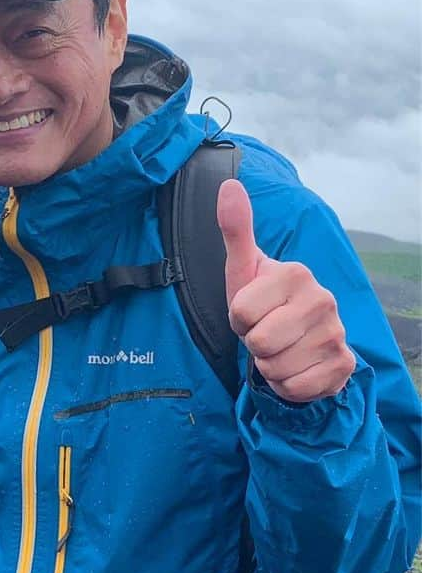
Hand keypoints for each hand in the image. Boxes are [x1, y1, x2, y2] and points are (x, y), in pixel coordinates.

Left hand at [217, 180, 354, 402]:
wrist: (291, 338)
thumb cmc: (260, 299)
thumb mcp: (242, 267)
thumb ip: (236, 229)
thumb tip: (229, 185)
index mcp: (296, 273)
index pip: (241, 312)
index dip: (237, 318)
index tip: (249, 311)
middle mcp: (323, 299)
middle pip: (260, 342)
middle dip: (252, 343)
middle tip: (262, 332)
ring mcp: (337, 332)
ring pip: (276, 367)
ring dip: (268, 365)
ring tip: (277, 349)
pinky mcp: (343, 365)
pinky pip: (296, 388)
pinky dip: (285, 385)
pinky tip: (292, 366)